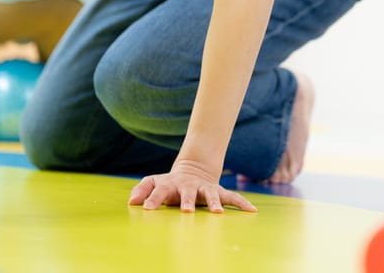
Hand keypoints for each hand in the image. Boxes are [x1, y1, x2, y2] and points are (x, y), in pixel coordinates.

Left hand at [128, 158, 256, 212]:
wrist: (195, 169)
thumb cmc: (170, 182)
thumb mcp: (154, 181)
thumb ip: (142, 189)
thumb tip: (131, 201)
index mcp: (171, 185)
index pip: (160, 191)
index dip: (153, 199)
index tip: (147, 209)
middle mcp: (189, 186)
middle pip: (188, 193)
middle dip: (187, 202)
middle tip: (187, 211)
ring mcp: (205, 188)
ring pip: (211, 194)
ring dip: (214, 203)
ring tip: (218, 213)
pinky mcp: (218, 191)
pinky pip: (232, 197)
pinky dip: (242, 203)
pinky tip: (252, 210)